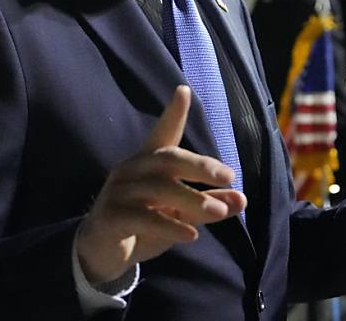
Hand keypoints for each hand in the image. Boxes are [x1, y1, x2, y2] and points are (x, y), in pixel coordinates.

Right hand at [77, 86, 246, 282]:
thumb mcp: (180, 215)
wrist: (103, 254)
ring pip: (159, 189)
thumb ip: (209, 204)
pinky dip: (170, 225)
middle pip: (168, 158)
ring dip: (192, 199)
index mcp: (149, 163)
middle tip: (228, 177)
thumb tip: (242, 199)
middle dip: (200, 165)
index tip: (184, 91)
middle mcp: (132, 170)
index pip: (163, 133)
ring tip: (218, 211)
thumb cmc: (145, 226)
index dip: (174, 113)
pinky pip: (143, 218)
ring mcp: (118, 192)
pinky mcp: (110, 217)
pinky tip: (191, 234)